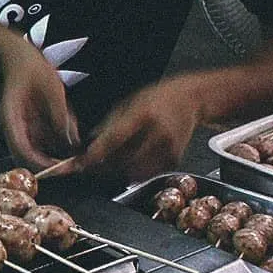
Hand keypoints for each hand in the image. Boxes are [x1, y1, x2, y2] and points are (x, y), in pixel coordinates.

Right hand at [0, 40, 80, 169]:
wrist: (17, 55)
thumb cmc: (29, 67)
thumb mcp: (51, 89)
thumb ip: (59, 115)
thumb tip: (70, 140)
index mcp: (12, 121)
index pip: (22, 152)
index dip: (42, 163)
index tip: (62, 167)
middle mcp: (14, 128)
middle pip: (29, 157)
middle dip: (52, 162)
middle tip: (74, 162)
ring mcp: (21, 126)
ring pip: (39, 149)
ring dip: (57, 149)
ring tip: (75, 139)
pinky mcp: (30, 122)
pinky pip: (44, 137)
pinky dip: (58, 136)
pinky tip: (69, 124)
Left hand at [74, 76, 202, 182]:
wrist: (191, 99)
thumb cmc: (158, 98)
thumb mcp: (130, 102)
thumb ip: (110, 124)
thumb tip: (91, 144)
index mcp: (143, 115)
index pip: (114, 139)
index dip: (95, 154)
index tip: (81, 163)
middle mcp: (158, 133)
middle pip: (123, 160)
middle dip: (104, 166)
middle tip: (93, 164)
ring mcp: (168, 148)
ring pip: (134, 171)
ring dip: (119, 171)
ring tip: (114, 160)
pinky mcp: (174, 159)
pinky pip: (148, 173)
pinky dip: (136, 171)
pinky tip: (134, 159)